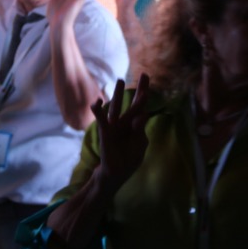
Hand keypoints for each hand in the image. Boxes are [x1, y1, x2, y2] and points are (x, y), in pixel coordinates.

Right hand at [93, 75, 150, 191]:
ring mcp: (115, 126)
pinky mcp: (105, 132)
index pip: (143, 108)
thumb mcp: (138, 145)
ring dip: (119, 94)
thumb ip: (140, 129)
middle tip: (145, 74)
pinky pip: (101, 119)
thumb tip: (143, 114)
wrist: (115, 174)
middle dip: (140, 90)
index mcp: (136, 126)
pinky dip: (98, 110)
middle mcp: (125, 123)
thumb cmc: (128, 161)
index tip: (149, 82)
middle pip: (133, 104)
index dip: (146, 96)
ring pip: (117, 107)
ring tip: (120, 81)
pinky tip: (98, 102)